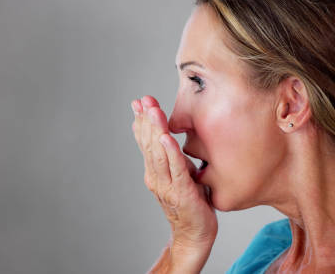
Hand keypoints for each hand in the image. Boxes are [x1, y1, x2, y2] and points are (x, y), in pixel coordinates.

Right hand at [131, 95, 217, 257]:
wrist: (195, 234)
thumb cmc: (192, 203)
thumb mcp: (181, 173)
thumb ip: (175, 157)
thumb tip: (172, 135)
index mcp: (155, 171)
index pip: (145, 142)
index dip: (141, 121)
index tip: (138, 101)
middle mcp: (156, 177)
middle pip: (149, 144)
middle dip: (146, 119)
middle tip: (144, 99)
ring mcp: (167, 185)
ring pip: (159, 153)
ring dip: (155, 129)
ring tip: (153, 110)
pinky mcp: (182, 192)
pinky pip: (176, 168)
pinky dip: (170, 152)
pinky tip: (166, 137)